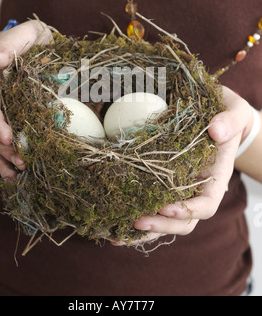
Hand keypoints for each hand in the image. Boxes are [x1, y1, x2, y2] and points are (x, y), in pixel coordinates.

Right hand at [0, 20, 52, 180]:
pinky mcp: (13, 120)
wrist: (43, 45)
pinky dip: (7, 161)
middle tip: (22, 158)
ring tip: (22, 169)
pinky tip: (16, 174)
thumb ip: (11, 44)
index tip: (8, 137)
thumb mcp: (27, 33)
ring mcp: (2, 111)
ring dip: (5, 157)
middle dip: (2, 146)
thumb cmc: (36, 39)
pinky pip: (3, 143)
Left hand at [112, 86, 253, 246]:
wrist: (217, 116)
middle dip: (161, 225)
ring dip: (144, 230)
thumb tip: (216, 131)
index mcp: (215, 178)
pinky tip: (114, 221)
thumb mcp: (233, 112)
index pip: (206, 205)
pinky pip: (152, 204)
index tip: (166, 208)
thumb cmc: (226, 115)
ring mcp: (180, 190)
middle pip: (183, 221)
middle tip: (137, 221)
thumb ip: (229, 121)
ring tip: (117, 235)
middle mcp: (198, 189)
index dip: (187, 211)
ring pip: (164, 220)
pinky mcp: (164, 183)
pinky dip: (134, 214)